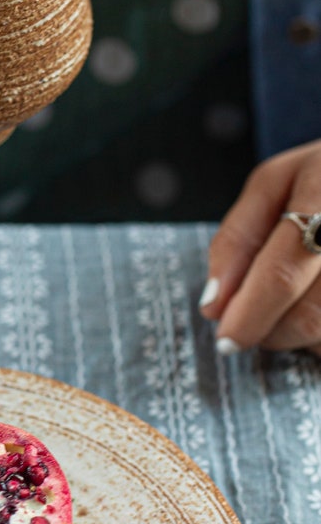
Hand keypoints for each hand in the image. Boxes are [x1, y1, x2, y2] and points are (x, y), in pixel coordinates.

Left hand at [200, 139, 320, 354]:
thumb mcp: (275, 184)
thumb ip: (237, 239)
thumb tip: (214, 305)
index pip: (284, 271)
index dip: (250, 314)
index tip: (227, 339)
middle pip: (311, 315)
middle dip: (270, 331)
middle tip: (252, 323)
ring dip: (300, 337)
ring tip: (292, 303)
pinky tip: (319, 307)